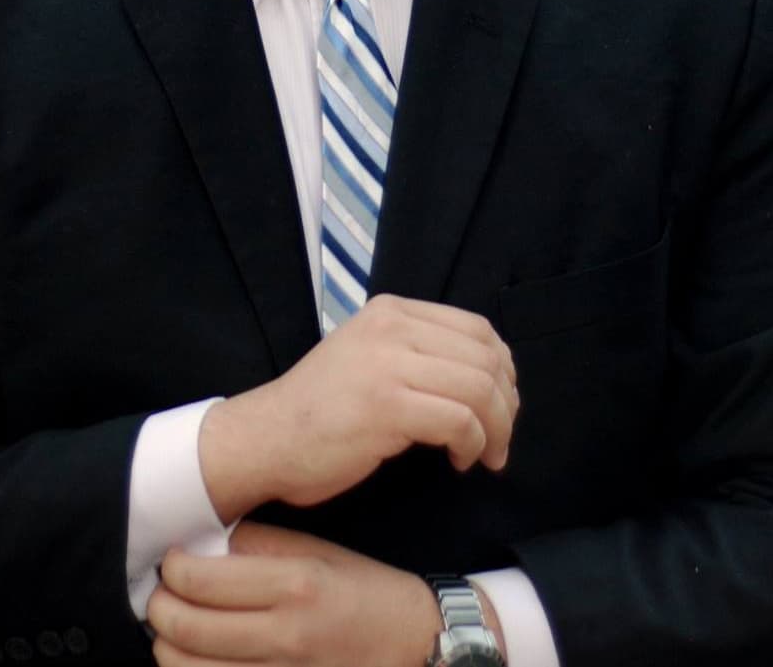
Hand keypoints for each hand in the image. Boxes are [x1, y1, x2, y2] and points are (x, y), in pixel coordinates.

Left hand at [148, 521, 439, 666]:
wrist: (412, 644)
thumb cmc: (363, 590)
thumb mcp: (316, 552)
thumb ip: (257, 545)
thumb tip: (201, 543)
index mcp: (295, 584)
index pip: (202, 581)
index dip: (171, 569)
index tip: (171, 562)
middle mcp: (286, 635)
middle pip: (185, 629)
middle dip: (158, 609)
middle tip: (160, 595)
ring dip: (168, 648)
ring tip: (174, 629)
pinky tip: (197, 658)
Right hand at [198, 294, 517, 520]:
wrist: (266, 438)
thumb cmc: (321, 409)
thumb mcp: (369, 356)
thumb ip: (416, 351)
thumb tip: (486, 374)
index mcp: (391, 311)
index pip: (476, 327)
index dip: (503, 368)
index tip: (502, 404)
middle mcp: (392, 327)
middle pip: (485, 357)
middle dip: (506, 404)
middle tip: (500, 439)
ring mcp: (388, 364)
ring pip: (479, 388)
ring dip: (495, 429)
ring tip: (485, 455)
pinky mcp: (387, 406)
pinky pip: (459, 421)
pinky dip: (472, 445)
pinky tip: (459, 462)